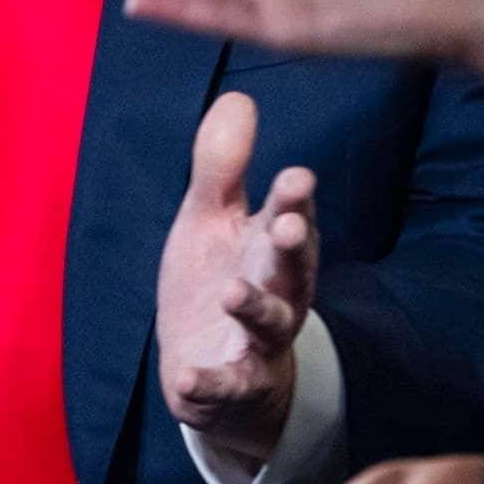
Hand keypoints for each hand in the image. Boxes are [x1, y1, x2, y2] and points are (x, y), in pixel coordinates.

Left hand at [155, 93, 318, 467]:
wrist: (218, 371)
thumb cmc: (218, 280)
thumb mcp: (211, 220)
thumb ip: (222, 166)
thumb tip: (239, 97)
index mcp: (271, 246)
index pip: (290, 216)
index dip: (294, 199)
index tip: (296, 176)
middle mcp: (277, 291)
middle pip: (294, 267)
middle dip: (293, 246)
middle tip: (286, 224)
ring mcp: (259, 341)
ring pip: (270, 325)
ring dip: (256, 308)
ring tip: (233, 292)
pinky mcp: (234, 385)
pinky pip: (227, 386)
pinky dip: (209, 384)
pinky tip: (186, 378)